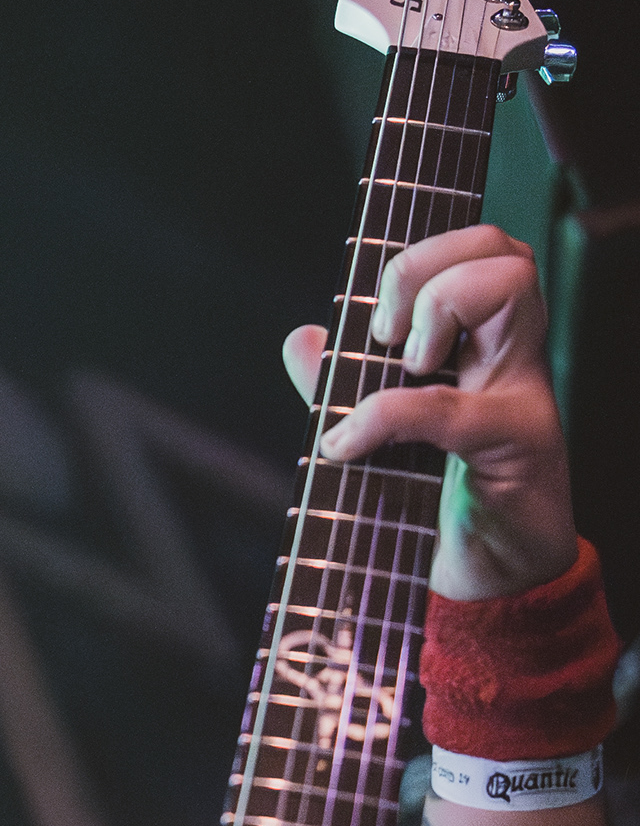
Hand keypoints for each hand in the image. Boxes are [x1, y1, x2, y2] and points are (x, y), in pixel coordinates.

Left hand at [282, 224, 575, 600]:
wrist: (495, 580)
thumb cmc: (442, 502)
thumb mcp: (384, 432)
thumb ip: (344, 385)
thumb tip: (302, 337)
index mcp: (486, 340)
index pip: (480, 245)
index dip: (422, 253)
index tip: (376, 317)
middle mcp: (513, 353)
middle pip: (498, 245)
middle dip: (422, 269)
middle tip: (385, 336)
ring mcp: (524, 390)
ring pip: (509, 284)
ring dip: (437, 310)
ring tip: (408, 370)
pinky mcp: (519, 443)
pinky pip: (451, 405)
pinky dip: (385, 416)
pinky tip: (347, 446)